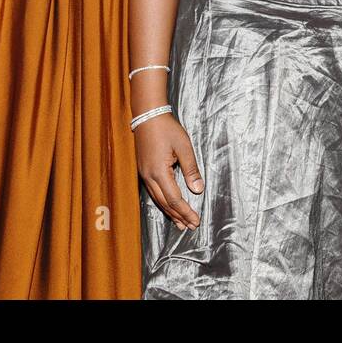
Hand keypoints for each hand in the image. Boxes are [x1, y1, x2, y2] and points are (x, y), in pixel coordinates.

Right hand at [135, 113, 203, 230]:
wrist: (147, 115)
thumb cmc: (167, 129)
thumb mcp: (184, 147)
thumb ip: (191, 170)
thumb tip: (198, 190)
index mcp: (159, 172)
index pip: (174, 199)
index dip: (185, 212)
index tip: (196, 221)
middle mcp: (149, 177)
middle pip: (164, 203)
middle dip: (178, 216)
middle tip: (190, 227)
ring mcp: (144, 174)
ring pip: (157, 199)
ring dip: (170, 212)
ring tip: (180, 223)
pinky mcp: (143, 170)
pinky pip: (153, 192)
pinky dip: (162, 202)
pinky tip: (168, 206)